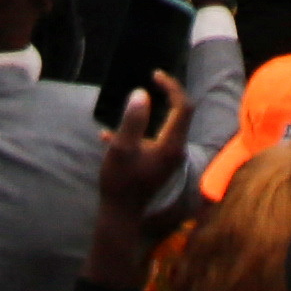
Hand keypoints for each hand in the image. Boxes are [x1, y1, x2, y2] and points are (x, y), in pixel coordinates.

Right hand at [93, 71, 186, 216]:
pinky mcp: (160, 165)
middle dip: (169, 94)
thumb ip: (132, 121)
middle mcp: (175, 151)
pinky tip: (108, 137)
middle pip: (181, 114)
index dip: (172, 87)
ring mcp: (169, 159)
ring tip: (132, 103)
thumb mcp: (121, 148)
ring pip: (168, 126)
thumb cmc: (119, 182)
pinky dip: (140, 132)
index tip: (155, 75)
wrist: (120, 214)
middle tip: (153, 78)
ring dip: (154, 112)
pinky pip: (154, 140)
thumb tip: (141, 94)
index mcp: (171, 145)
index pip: (183, 107)